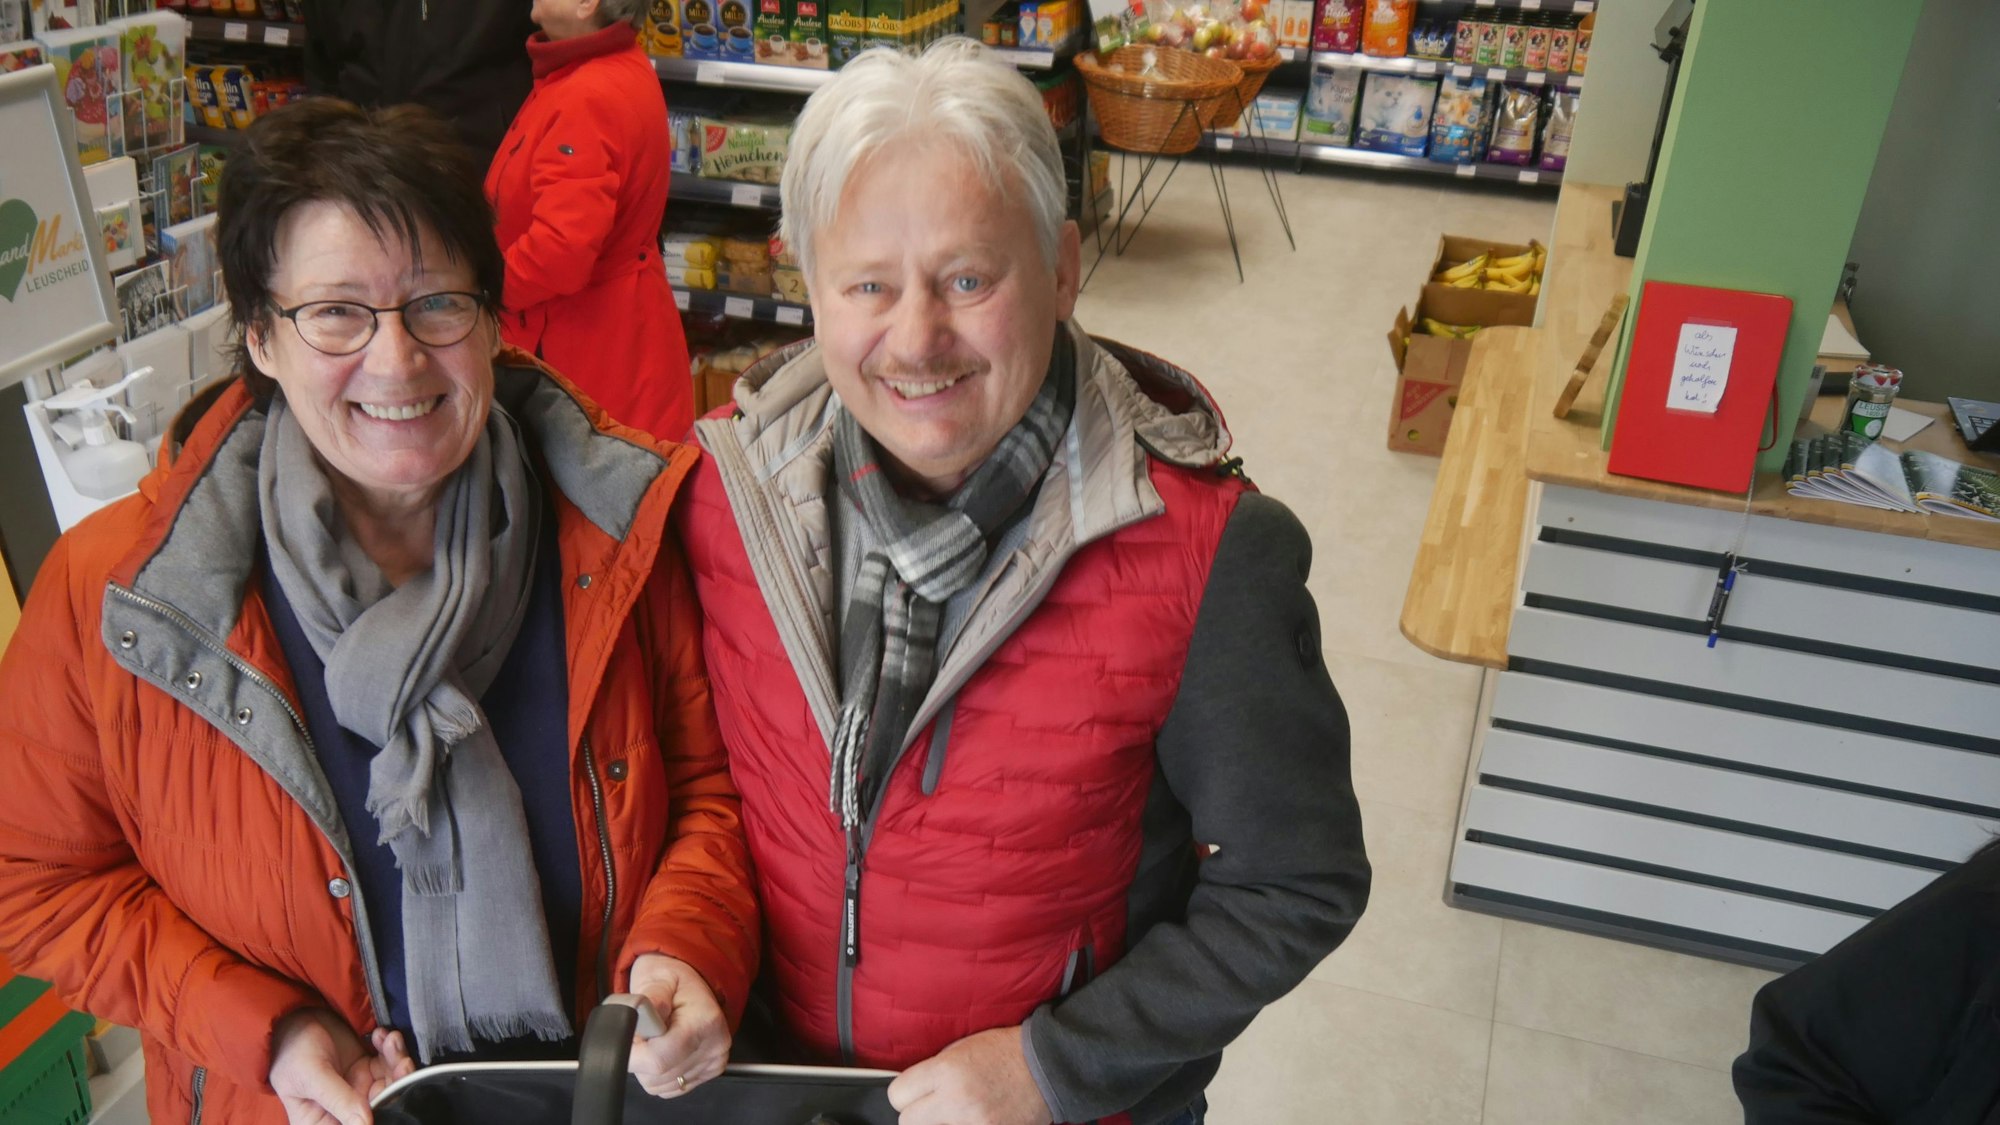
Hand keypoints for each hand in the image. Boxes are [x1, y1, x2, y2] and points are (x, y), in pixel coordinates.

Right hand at [269, 1009, 414, 1124]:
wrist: (291, 1019)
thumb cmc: (290, 1052)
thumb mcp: (311, 1076)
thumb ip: (339, 1099)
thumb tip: (365, 1124)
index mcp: (322, 1123)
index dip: (381, 1113)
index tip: (393, 1094)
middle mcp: (343, 1111)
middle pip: (382, 1105)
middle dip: (397, 1083)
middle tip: (402, 1062)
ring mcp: (357, 1089)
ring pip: (391, 1083)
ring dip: (397, 1062)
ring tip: (391, 1040)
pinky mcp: (366, 1068)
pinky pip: (389, 1063)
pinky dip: (391, 1049)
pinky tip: (382, 1035)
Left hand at [626, 954, 730, 1097]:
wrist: (691, 984)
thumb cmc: (670, 979)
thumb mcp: (657, 979)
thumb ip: (648, 1000)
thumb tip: (637, 1016)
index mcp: (704, 1021)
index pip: (658, 1059)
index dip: (633, 1054)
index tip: (627, 1037)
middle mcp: (715, 1046)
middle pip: (657, 1076)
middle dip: (639, 1058)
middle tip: (643, 1032)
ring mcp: (714, 1062)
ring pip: (659, 1085)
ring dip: (647, 1067)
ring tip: (654, 1039)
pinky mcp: (710, 1073)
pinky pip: (669, 1089)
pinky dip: (659, 1074)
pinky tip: (663, 1051)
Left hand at [888, 1026, 1053, 1124]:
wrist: (1047, 1067)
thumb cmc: (1005, 1052)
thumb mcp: (963, 1048)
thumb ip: (934, 1070)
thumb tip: (912, 1089)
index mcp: (946, 1070)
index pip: (898, 1095)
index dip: (905, 1094)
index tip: (914, 1093)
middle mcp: (956, 1100)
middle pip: (908, 1121)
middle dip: (918, 1113)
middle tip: (934, 1106)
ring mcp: (973, 1124)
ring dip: (939, 1124)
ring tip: (955, 1115)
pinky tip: (971, 1120)